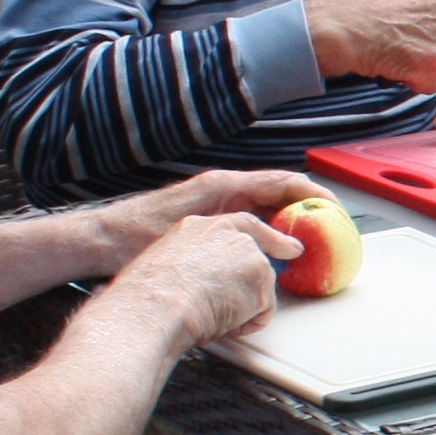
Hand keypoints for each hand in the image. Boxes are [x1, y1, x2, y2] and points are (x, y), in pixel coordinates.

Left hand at [95, 168, 320, 273]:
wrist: (100, 239)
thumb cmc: (137, 234)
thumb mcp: (195, 230)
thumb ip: (240, 234)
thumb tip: (279, 248)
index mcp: (225, 186)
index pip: (283, 182)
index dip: (313, 194)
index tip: (334, 209)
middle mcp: (223, 190)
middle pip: (279, 193)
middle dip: (308, 209)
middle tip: (331, 230)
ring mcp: (216, 204)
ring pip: (265, 207)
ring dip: (289, 221)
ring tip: (310, 242)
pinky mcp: (207, 219)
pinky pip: (249, 220)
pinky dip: (268, 231)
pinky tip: (274, 252)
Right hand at [103, 210, 286, 351]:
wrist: (156, 303)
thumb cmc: (148, 294)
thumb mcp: (165, 264)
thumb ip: (192, 263)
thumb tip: (195, 283)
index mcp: (199, 227)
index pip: (244, 226)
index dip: (269, 239)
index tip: (290, 248)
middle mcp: (230, 234)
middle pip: (258, 262)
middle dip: (251, 288)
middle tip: (221, 306)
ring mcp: (249, 254)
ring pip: (258, 292)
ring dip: (239, 310)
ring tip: (208, 312)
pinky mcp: (261, 278)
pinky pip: (262, 313)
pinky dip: (245, 325)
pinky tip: (221, 321)